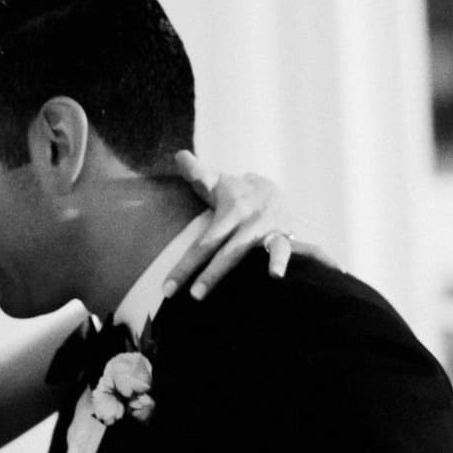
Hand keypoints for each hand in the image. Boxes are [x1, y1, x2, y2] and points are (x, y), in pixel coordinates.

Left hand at [162, 157, 291, 302]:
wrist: (276, 190)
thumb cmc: (235, 191)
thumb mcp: (217, 180)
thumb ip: (197, 172)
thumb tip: (180, 156)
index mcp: (228, 210)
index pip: (202, 242)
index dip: (184, 266)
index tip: (166, 288)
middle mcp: (246, 219)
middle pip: (220, 250)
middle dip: (204, 275)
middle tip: (186, 296)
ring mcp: (265, 228)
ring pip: (244, 252)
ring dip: (227, 272)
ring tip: (212, 292)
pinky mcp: (285, 235)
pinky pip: (283, 250)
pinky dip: (280, 262)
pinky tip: (276, 276)